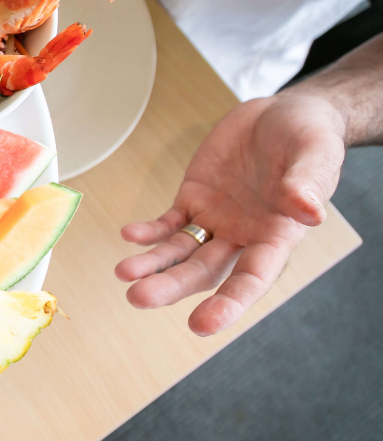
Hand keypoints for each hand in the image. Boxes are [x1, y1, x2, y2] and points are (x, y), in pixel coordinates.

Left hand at [116, 92, 345, 335]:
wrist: (283, 116)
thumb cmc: (308, 139)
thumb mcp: (315, 154)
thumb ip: (307, 183)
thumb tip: (309, 213)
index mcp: (277, 236)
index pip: (252, 278)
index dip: (228, 304)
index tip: (201, 325)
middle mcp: (243, 236)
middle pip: (203, 272)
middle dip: (171, 286)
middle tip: (138, 297)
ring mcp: (215, 220)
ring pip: (180, 252)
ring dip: (152, 264)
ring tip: (124, 274)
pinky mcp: (194, 199)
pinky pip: (169, 223)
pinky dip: (149, 232)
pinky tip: (129, 234)